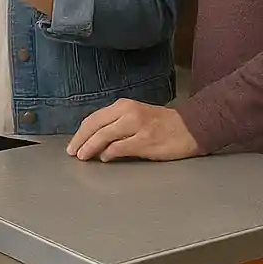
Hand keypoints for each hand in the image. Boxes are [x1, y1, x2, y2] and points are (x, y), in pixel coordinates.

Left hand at [67, 99, 200, 161]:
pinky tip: (104, 158)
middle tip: (73, 153)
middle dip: (80, 141)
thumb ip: (115, 124)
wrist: (190, 127)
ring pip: (104, 137)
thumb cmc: (161, 123)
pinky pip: (120, 148)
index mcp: (123, 106)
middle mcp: (127, 113)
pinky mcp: (145, 141)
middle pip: (95, 127)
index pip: (93, 119)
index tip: (72, 144)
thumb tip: (94, 139)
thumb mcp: (135, 116)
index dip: (80, 133)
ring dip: (90, 148)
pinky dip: (108, 153)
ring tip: (83, 157)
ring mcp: (136, 127)